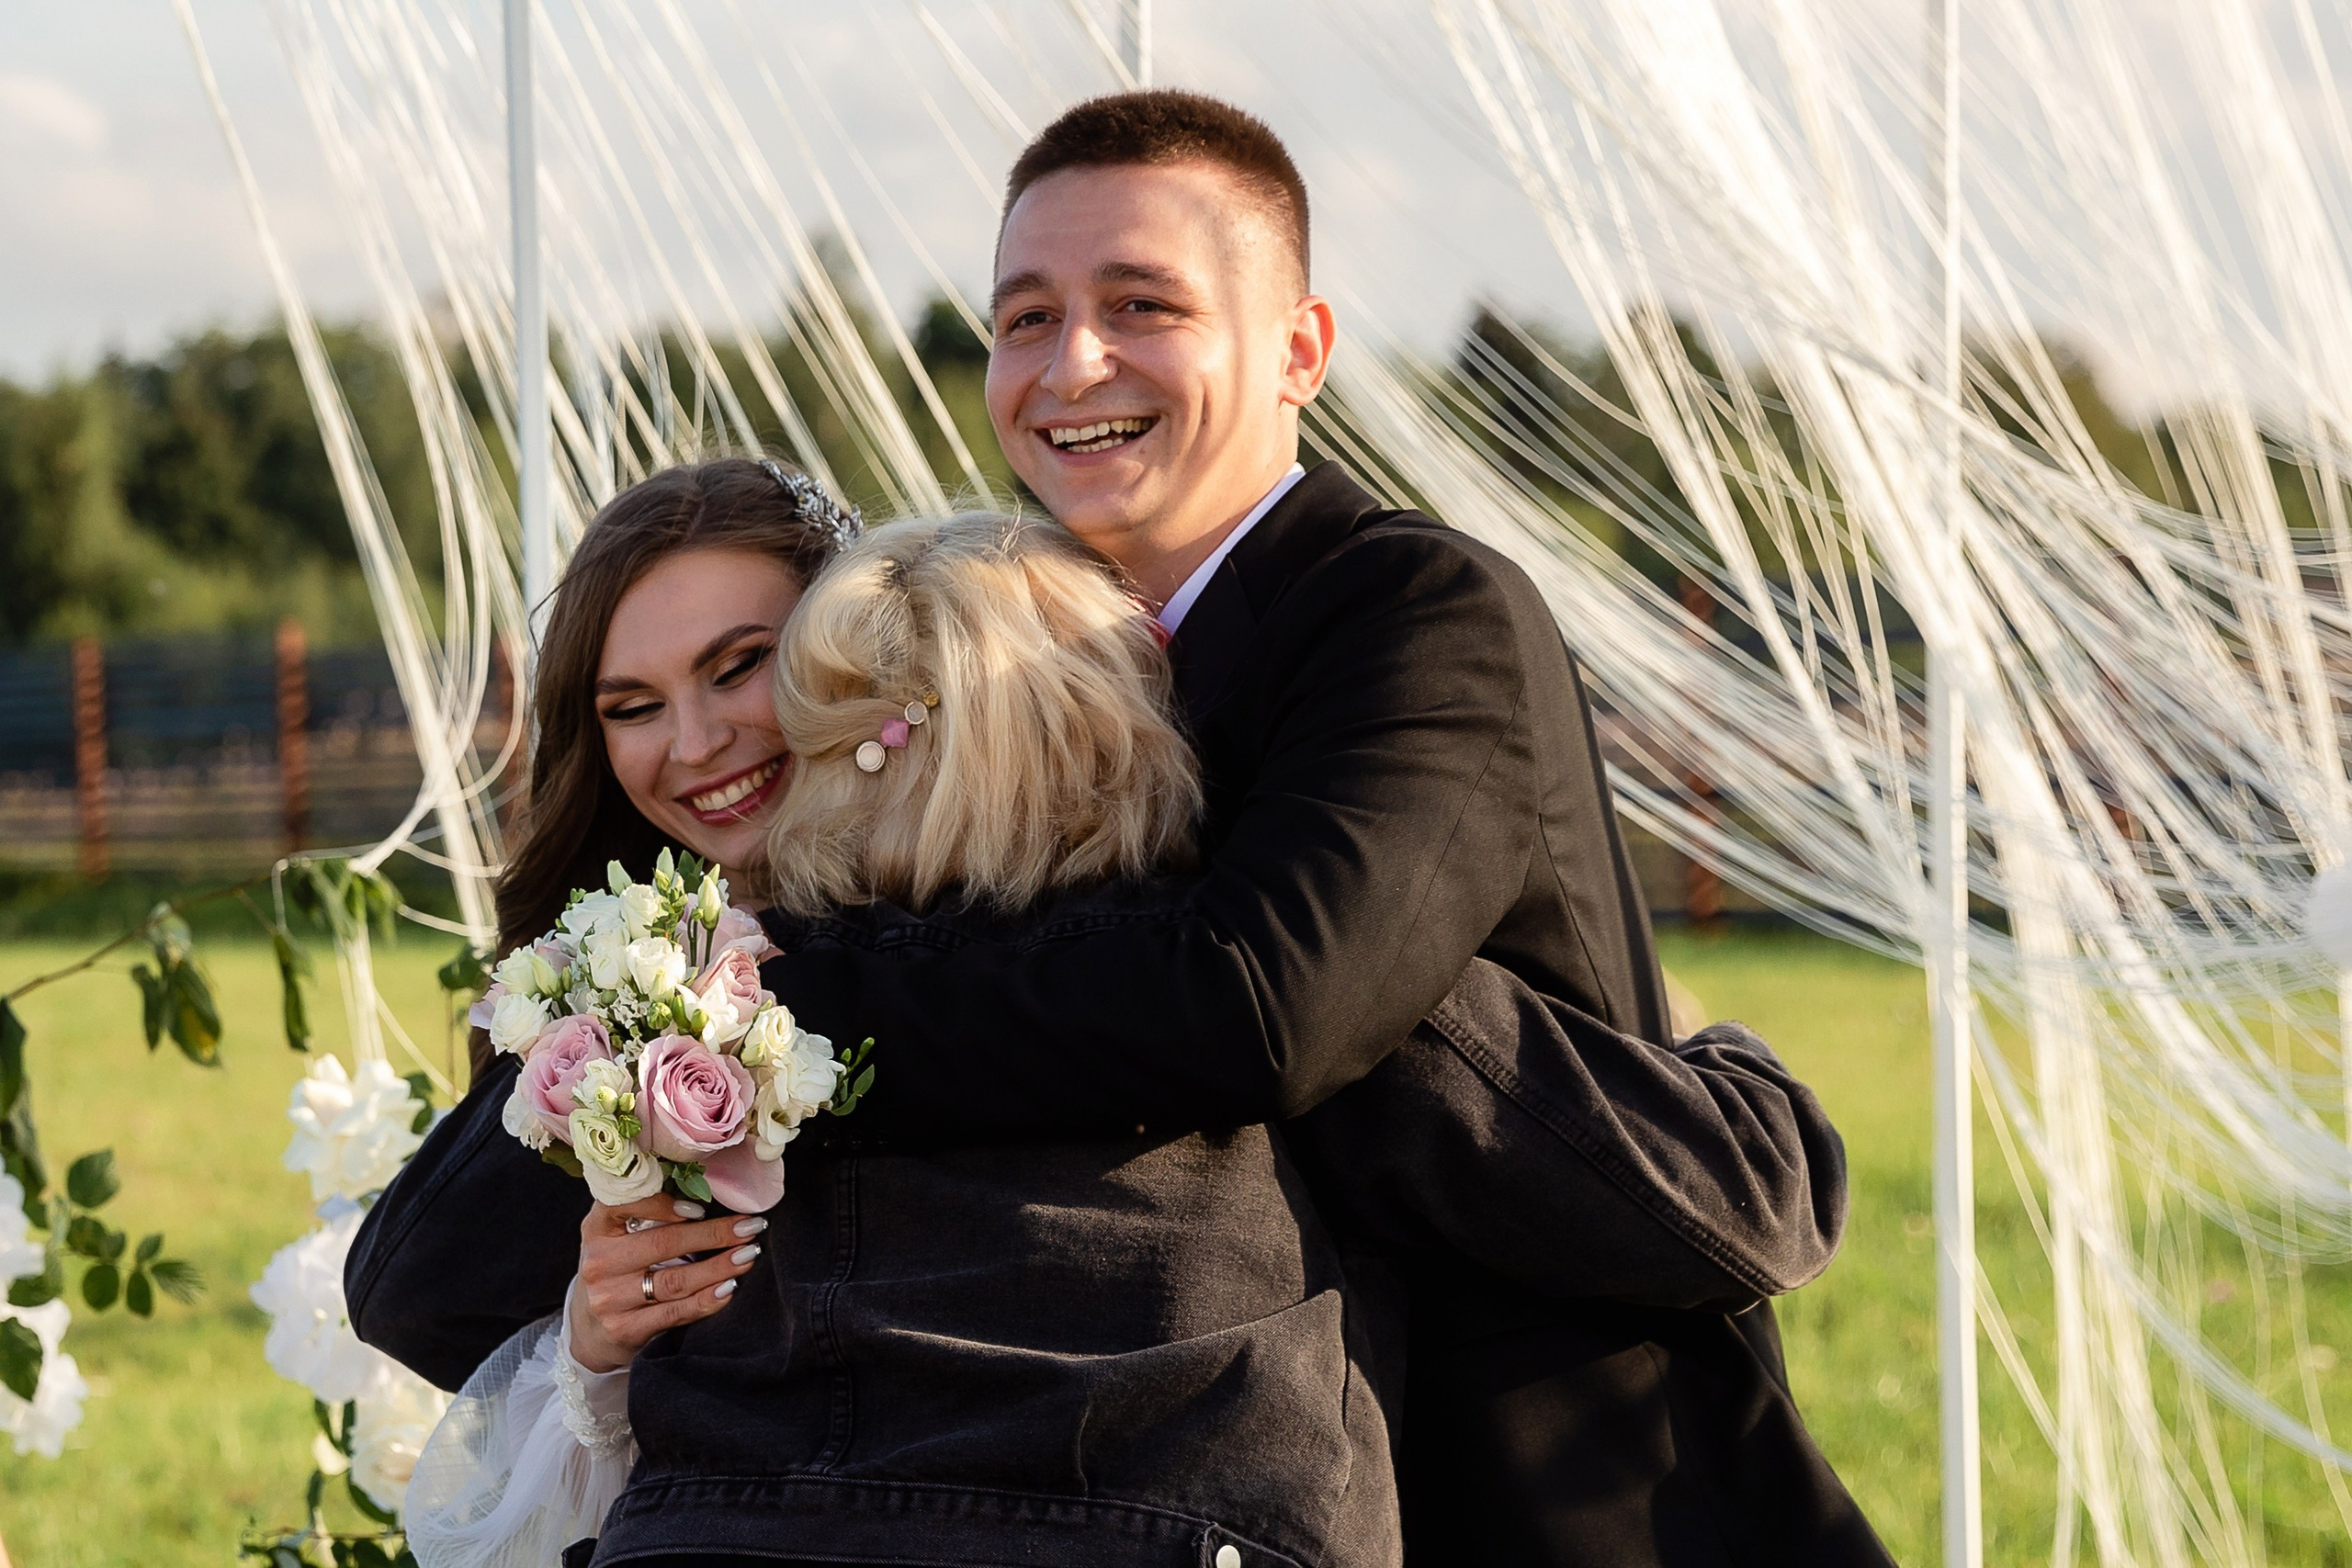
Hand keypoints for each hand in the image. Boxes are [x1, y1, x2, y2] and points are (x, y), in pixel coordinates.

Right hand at [568, 1194, 766, 1373]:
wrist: (590, 1329)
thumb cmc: (616, 1269)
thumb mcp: (617, 1235)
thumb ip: (647, 1212)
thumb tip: (707, 1192)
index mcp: (597, 1228)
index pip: (625, 1204)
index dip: (664, 1203)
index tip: (702, 1206)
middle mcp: (599, 1262)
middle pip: (663, 1243)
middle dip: (714, 1234)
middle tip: (750, 1227)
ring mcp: (609, 1299)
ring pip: (675, 1280)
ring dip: (719, 1267)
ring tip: (748, 1255)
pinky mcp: (625, 1329)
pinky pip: (675, 1313)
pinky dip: (707, 1300)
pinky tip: (729, 1289)